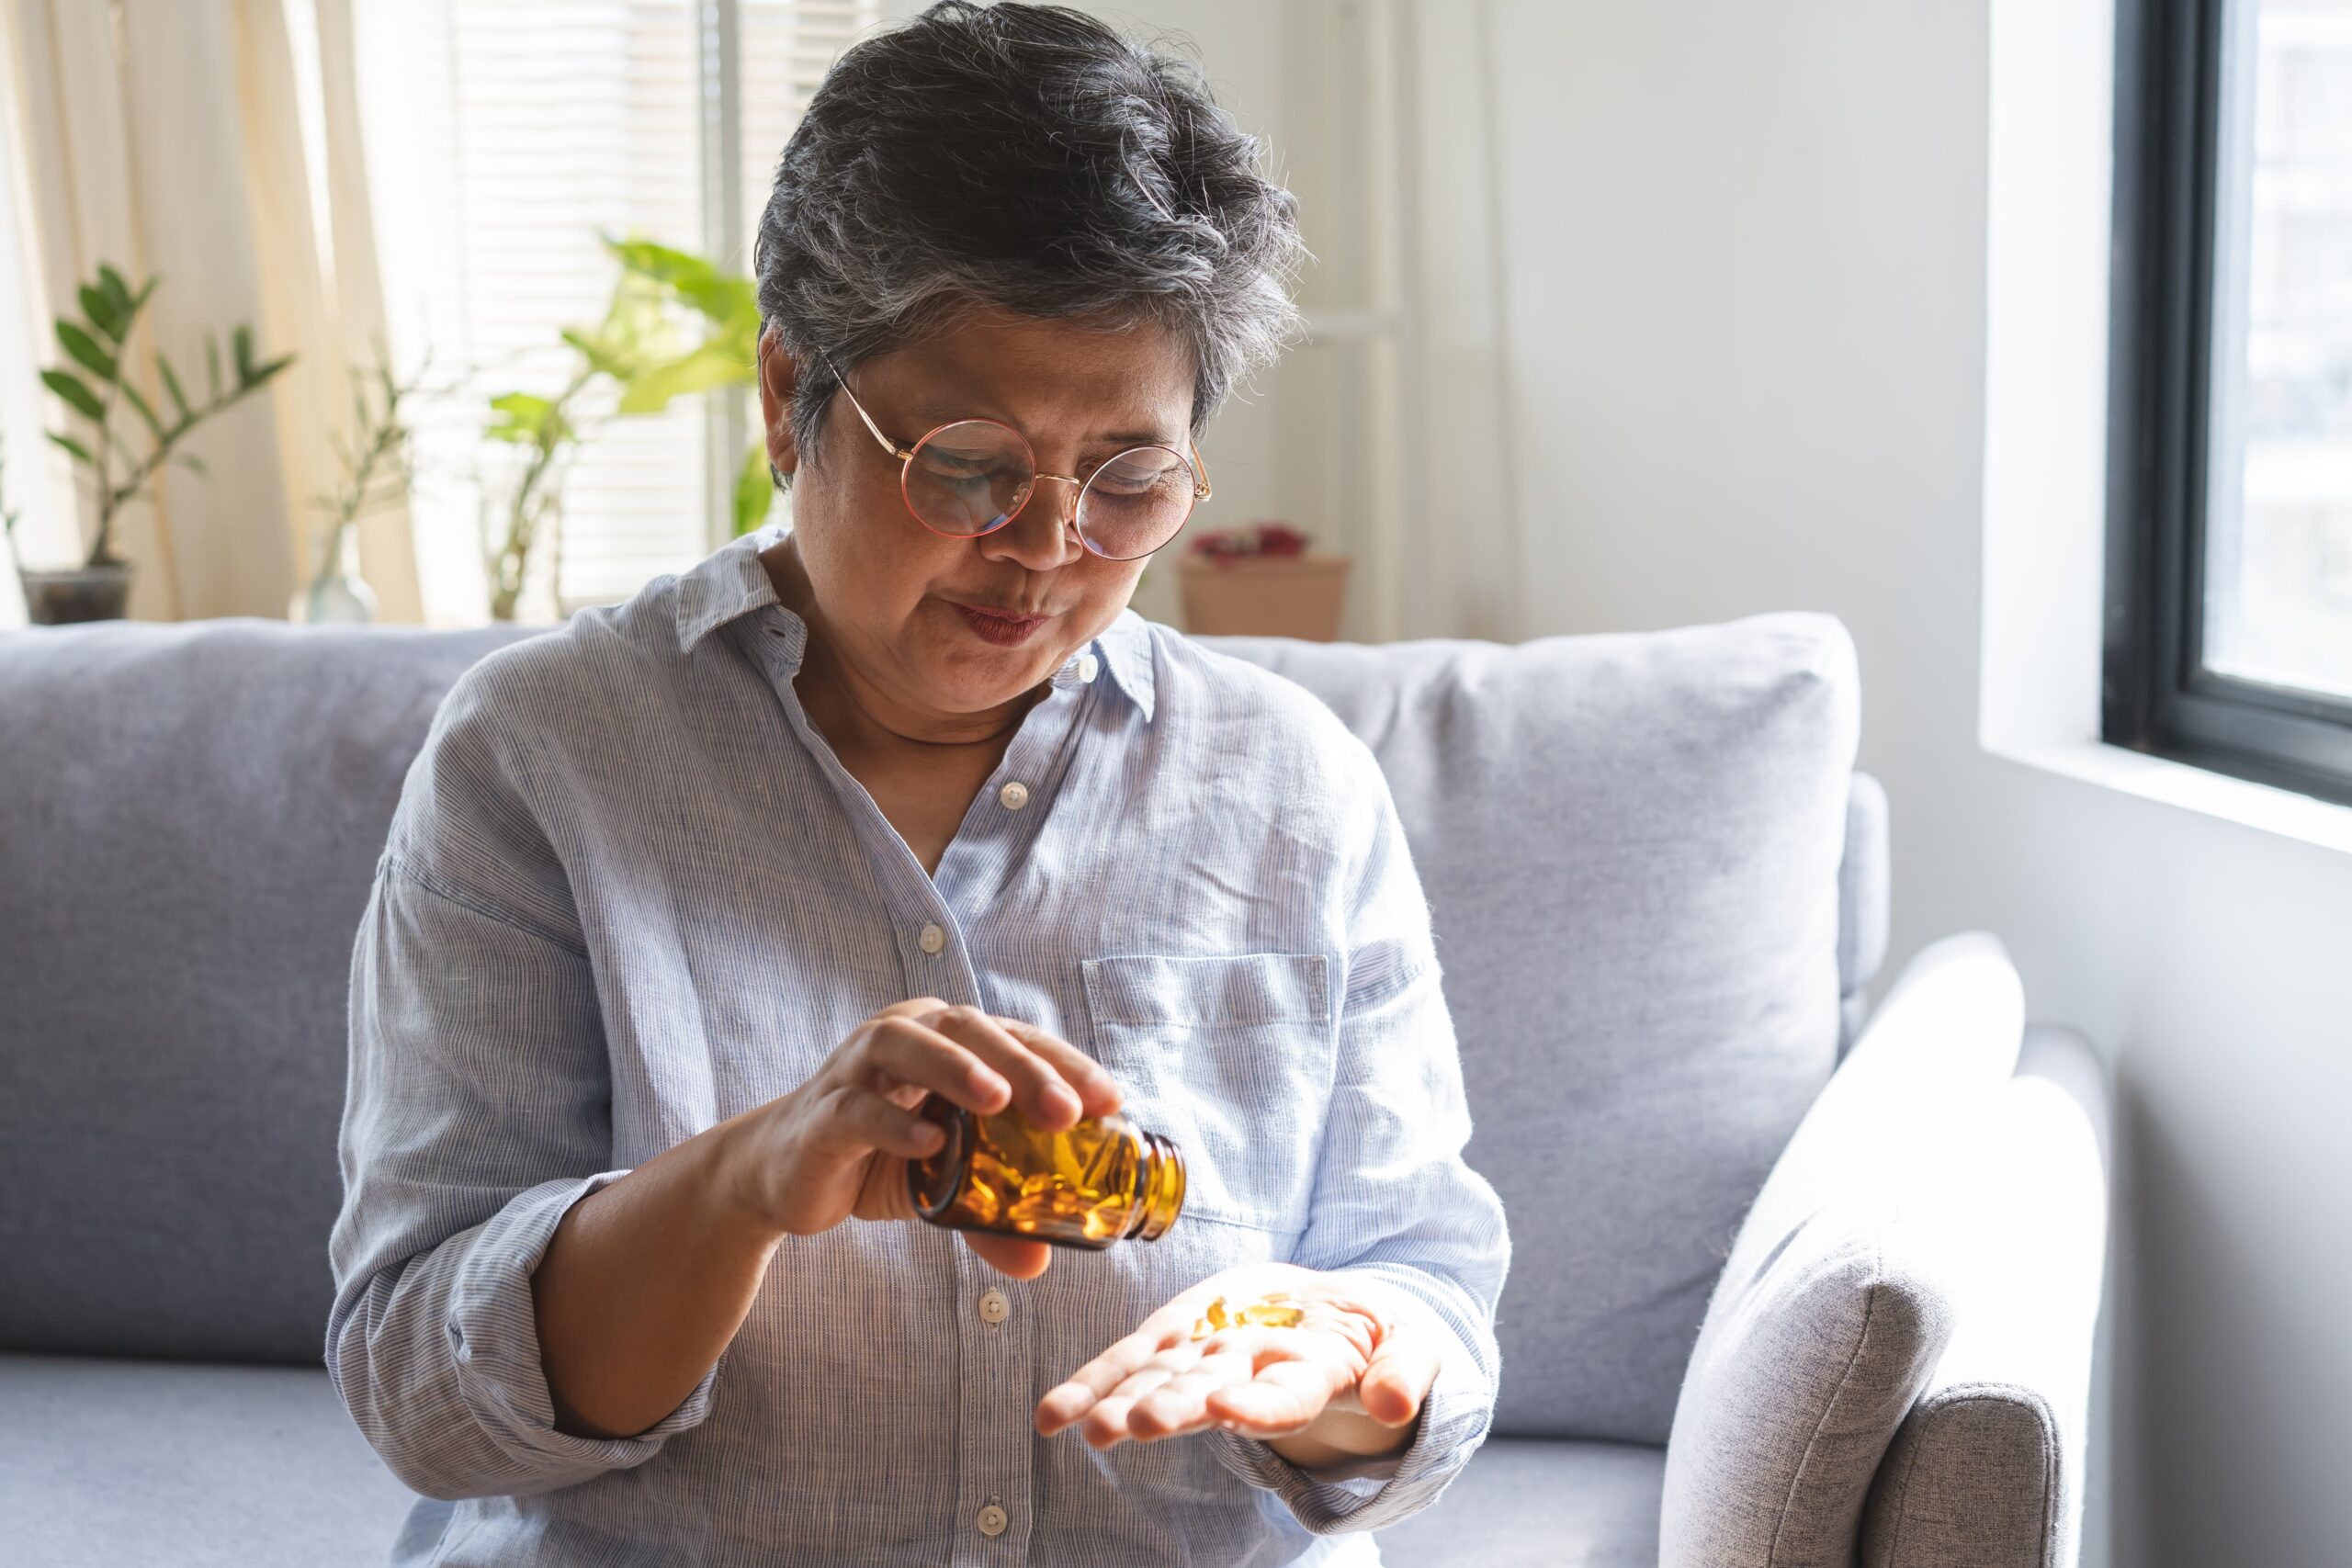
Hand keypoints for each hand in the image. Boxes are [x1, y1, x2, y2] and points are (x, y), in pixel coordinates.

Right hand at [724, 998, 1121, 1278]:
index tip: (1111, 1102)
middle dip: (1024, 1067)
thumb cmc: (875, 1157)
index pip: (1017, 1040)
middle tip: (1067, 1110)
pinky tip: (930, 1144)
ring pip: (909, 1049)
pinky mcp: (823, 1114)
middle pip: (970, 1032)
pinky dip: (895, 1124)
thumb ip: (989, 1217)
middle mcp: (905, 1037)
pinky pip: (859, 1110)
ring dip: (958, 1071)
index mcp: (947, 1040)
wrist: (780, 1175)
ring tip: (999, 1102)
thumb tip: (1039, 1262)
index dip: (1066, 1064)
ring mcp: (857, 1070)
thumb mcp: (942, 1187)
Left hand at [1035, 1263, 1437, 1465]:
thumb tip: (1395, 1404)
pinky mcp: (1181, 1332)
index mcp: (1312, 1379)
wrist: (1339, 1312)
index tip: (1230, 1409)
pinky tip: (1052, 1412)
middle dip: (1171, 1409)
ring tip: (1077, 1422)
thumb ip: (1406, 1373)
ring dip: (1117, 1402)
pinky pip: (1131, 1358)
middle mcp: (1250, 1377)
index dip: (1258, 1407)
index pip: (1284, 1400)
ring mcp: (1209, 1357)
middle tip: (1134, 1425)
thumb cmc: (1383, 1339)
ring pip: (1159, 1381)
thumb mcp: (1413, 1348)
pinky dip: (1093, 1382)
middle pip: (1208, 1397)